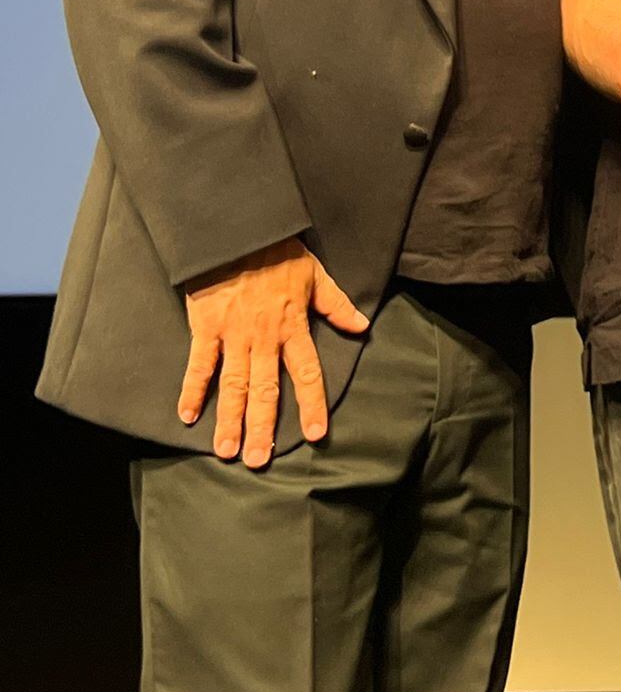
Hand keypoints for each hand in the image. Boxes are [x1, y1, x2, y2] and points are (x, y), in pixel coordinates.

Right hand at [179, 236, 369, 467]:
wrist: (238, 230)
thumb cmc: (278, 251)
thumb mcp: (315, 274)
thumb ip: (336, 304)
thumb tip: (362, 326)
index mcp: (293, 326)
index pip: (307, 373)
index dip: (312, 404)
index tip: (315, 434)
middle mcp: (264, 338)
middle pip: (266, 390)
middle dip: (264, 428)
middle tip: (260, 461)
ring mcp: (234, 335)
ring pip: (234, 385)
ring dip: (230, 420)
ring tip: (228, 452)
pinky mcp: (206, 328)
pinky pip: (199, 365)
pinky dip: (192, 391)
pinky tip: (187, 417)